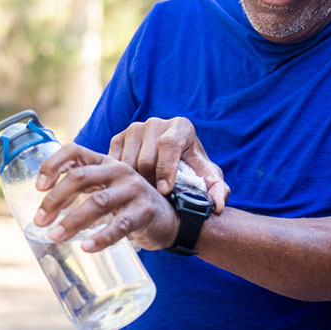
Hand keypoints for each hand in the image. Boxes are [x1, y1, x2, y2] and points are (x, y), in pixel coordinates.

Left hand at [34, 143, 179, 251]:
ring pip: (97, 202)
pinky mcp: (144, 212)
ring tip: (56, 236)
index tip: (38, 187)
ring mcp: (133, 190)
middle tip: (40, 221)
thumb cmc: (129, 204)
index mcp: (106, 161)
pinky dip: (101, 238)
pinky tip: (86, 247)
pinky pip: (120, 225)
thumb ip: (83, 189)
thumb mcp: (107, 189)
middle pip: (80, 177)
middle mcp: (119, 170)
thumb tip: (45, 209)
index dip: (52, 164)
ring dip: (72, 220)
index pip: (74, 151)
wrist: (170, 219)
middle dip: (55, 199)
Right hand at [108, 117, 229, 213]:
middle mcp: (156, 123)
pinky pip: (113, 162)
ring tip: (144, 196)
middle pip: (145, 157)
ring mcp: (134, 128)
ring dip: (134, 183)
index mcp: (181, 126)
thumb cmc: (192, 170)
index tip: (165, 191)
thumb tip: (217, 207)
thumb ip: (217, 191)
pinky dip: (119, 178)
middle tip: (155, 199)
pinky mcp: (118, 138)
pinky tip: (129, 189)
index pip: (169, 144)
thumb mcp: (208, 179)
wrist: (172, 161)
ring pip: (127, 162)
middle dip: (150, 182)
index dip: (166, 169)